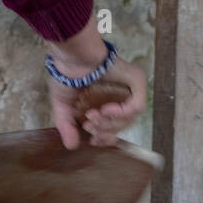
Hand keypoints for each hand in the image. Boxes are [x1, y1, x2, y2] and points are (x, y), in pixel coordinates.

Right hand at [45, 17, 147, 148]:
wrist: (73, 56)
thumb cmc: (68, 74)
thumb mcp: (64, 105)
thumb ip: (67, 125)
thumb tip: (72, 146)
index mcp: (108, 99)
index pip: (116, 125)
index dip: (106, 136)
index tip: (93, 140)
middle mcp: (123, 94)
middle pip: (123, 124)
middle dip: (105, 129)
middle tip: (88, 125)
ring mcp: (133, 87)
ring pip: (130, 118)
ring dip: (109, 122)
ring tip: (92, 116)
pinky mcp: (138, 81)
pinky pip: (137, 106)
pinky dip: (121, 112)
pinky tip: (105, 109)